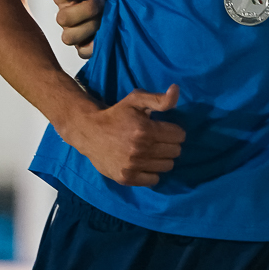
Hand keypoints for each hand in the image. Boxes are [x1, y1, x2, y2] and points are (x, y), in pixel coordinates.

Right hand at [53, 0, 113, 57]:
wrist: (112, 9)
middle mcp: (64, 15)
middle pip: (64, 17)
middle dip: (87, 9)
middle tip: (105, 1)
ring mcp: (72, 33)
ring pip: (68, 36)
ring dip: (89, 26)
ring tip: (104, 18)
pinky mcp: (82, 47)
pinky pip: (82, 52)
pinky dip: (93, 45)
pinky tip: (105, 34)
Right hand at [60, 84, 184, 186]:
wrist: (89, 132)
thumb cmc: (116, 115)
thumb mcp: (136, 100)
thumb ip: (159, 99)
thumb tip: (176, 90)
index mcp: (145, 130)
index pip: (179, 136)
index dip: (174, 131)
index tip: (164, 129)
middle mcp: (140, 149)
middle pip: (175, 152)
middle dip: (169, 144)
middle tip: (157, 140)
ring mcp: (133, 166)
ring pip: (167, 166)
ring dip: (162, 158)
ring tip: (151, 151)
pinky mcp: (126, 178)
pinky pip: (154, 180)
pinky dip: (152, 172)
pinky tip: (144, 163)